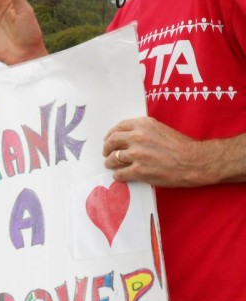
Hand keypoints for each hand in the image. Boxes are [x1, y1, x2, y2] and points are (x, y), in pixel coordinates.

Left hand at [103, 117, 217, 186]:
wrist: (195, 161)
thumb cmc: (181, 145)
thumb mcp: (160, 129)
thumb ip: (143, 130)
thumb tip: (127, 137)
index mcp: (143, 124)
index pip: (118, 127)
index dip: (111, 134)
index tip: (109, 139)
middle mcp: (137, 137)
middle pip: (112, 141)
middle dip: (107, 148)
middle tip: (106, 153)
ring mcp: (137, 154)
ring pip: (113, 158)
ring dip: (110, 162)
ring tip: (111, 165)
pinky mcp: (139, 170)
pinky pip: (120, 173)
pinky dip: (118, 175)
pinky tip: (120, 176)